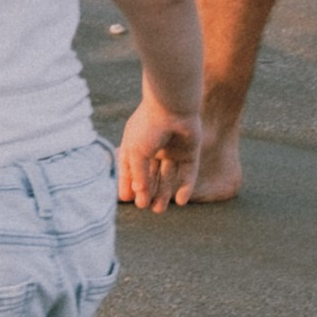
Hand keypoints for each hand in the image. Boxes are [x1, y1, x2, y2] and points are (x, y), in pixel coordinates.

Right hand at [116, 95, 203, 210]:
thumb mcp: (137, 153)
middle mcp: (154, 148)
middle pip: (150, 175)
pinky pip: (188, 173)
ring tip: (159, 210)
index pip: (130, 168)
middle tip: (146, 208)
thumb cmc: (149, 126)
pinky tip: (180, 202)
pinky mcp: (189, 152)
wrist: (172, 106)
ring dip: (163, 193)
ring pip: (168, 176)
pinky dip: (185, 187)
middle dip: (147, 192)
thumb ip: (139, 176)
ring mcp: (172, 150)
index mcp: (136, 144)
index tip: (126, 199)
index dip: (128, 184)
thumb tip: (139, 197)